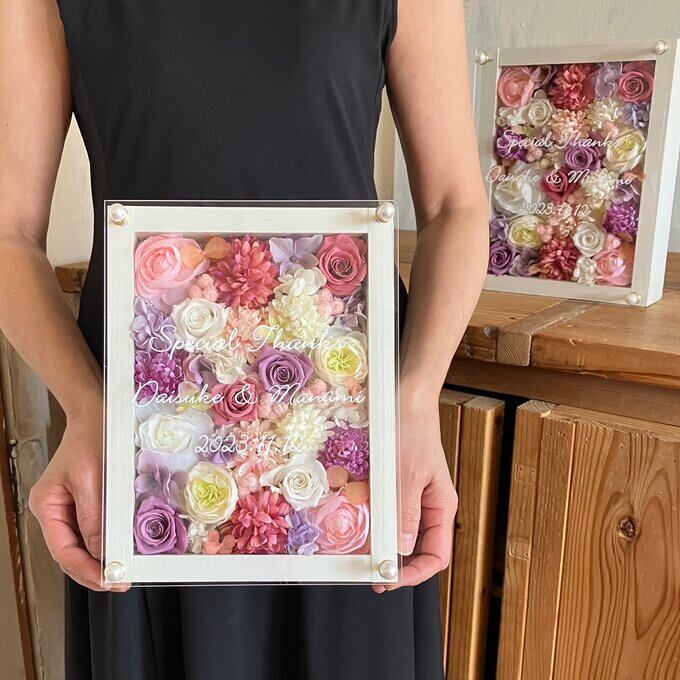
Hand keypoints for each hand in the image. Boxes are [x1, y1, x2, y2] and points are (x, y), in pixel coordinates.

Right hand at [28, 403, 125, 591]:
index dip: (86, 570)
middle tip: (122, 580)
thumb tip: (102, 553)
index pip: (63, 550)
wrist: (99, 413)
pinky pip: (97, 528)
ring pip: (85, 543)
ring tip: (125, 569)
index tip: (109, 580)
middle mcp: (56, 510)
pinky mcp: (89, 501)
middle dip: (95, 569)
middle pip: (72, 551)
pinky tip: (125, 547)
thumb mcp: (92, 478)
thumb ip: (95, 516)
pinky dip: (109, 540)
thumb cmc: (92, 438)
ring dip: (104, 557)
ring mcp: (72, 507)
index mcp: (47, 506)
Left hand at [374, 399, 457, 592]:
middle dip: (394, 563)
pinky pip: (387, 512)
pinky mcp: (397, 487)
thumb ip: (405, 511)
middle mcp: (429, 506)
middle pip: (417, 548)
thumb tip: (401, 548)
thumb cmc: (412, 430)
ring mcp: (413, 497)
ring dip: (381, 542)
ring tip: (360, 548)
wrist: (405, 399)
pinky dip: (374, 520)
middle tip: (369, 572)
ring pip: (398, 532)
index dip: (415, 573)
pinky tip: (359, 518)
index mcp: (441, 507)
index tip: (390, 578)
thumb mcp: (407, 473)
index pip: (436, 555)